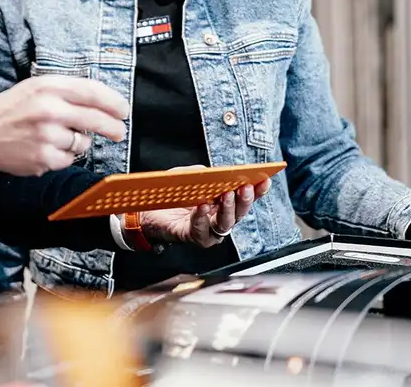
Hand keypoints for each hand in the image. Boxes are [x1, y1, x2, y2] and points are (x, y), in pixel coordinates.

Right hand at [0, 77, 128, 176]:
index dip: (113, 101)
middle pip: (97, 119)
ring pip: (84, 142)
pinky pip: (70, 159)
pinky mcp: (45, 158)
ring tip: (58, 138)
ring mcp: (47, 135)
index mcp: (46, 86)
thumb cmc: (9, 111)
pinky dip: (64, 156)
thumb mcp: (33, 88)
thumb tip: (101, 101)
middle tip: (118, 131)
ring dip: (79, 142)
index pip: (92, 91)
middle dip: (113, 127)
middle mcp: (48, 109)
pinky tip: (47, 149)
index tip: (123, 109)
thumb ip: (64, 91)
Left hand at [139, 168, 271, 248]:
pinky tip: (202, 207)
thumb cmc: (169, 195)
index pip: (244, 198)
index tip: (265, 179)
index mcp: (221, 204)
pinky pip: (201, 231)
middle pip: (238, 213)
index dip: (257, 190)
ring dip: (227, 209)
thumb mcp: (186, 177)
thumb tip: (216, 174)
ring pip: (225, 224)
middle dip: (244, 200)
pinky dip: (202, 218)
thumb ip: (202, 174)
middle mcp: (217, 219)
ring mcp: (207, 231)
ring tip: (225, 195)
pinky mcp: (191, 237)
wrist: (146, 211)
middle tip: (245, 188)